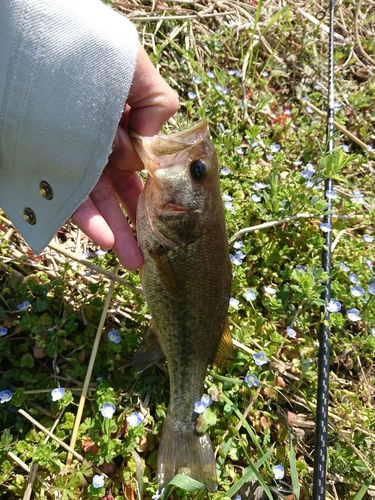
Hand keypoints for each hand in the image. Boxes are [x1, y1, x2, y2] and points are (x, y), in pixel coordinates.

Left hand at [72, 43, 178, 270]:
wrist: (38, 50)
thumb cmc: (91, 55)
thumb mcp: (138, 71)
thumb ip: (159, 104)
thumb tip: (154, 143)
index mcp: (125, 126)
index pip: (147, 165)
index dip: (160, 191)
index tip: (174, 215)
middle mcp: (102, 147)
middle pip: (126, 191)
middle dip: (143, 223)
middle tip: (156, 252)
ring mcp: (77, 162)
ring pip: (101, 204)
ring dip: (120, 234)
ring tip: (134, 262)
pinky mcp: (53, 173)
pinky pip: (73, 202)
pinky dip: (90, 222)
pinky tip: (106, 241)